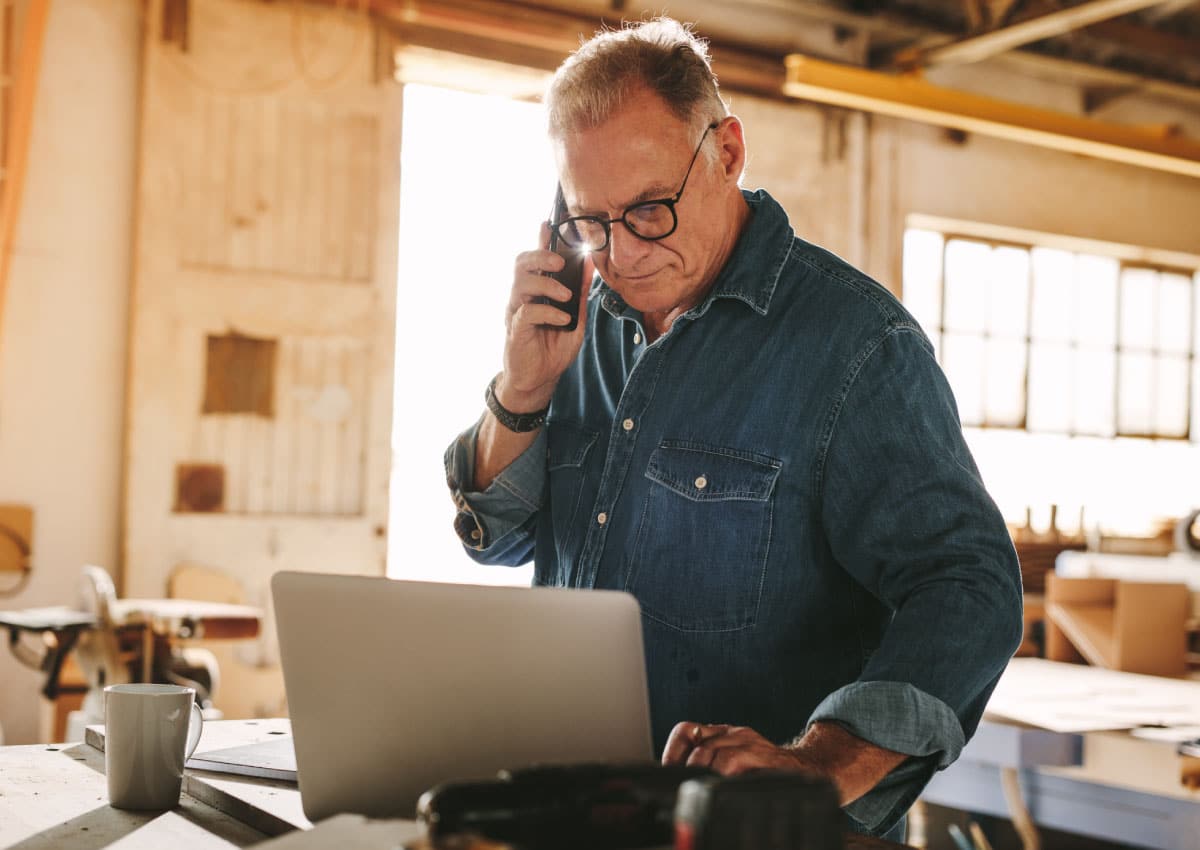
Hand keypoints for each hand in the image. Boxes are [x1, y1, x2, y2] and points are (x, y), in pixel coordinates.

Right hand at [499, 222, 594, 411]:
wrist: (540, 379)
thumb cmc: (553, 347)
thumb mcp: (575, 317)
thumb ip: (580, 292)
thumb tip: (590, 264)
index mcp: (537, 290)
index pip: (536, 258)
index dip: (541, 239)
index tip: (550, 222)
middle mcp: (522, 296)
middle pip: (521, 264)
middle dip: (540, 256)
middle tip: (560, 262)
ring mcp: (516, 312)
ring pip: (521, 283)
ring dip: (546, 284)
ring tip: (565, 295)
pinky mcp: (516, 329)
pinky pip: (528, 312)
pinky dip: (548, 312)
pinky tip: (562, 319)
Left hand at [662, 722, 817, 776]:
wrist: (808, 770)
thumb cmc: (765, 771)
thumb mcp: (734, 764)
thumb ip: (710, 767)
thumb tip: (678, 782)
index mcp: (723, 734)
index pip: (686, 730)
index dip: (673, 752)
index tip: (669, 772)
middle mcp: (734, 733)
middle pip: (695, 740)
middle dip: (687, 766)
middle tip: (685, 785)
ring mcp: (749, 742)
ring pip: (712, 750)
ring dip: (702, 771)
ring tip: (703, 787)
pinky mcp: (763, 755)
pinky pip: (733, 760)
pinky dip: (722, 774)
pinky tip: (723, 785)